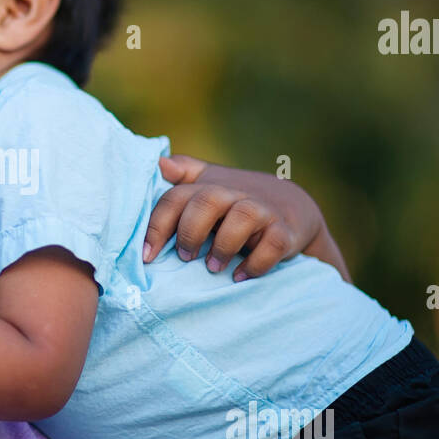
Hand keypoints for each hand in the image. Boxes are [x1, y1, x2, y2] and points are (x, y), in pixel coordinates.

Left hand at [143, 154, 347, 282]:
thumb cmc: (235, 200)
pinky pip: (273, 244)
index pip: (176, 197)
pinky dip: (256, 263)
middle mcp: (234, 194)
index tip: (147, 256)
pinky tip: (240, 276)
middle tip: (185, 257)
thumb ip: (183, 175)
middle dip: (190, 231)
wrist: (291, 208)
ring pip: (243, 217)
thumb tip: (158, 163)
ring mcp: (263, 211)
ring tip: (212, 267)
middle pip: (207, 201)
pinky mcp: (285, 231)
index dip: (158, 225)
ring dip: (224, 245)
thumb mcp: (209, 184)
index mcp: (208, 186)